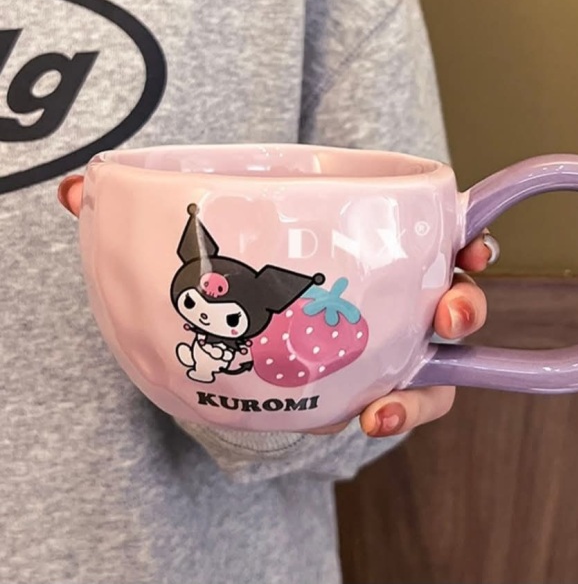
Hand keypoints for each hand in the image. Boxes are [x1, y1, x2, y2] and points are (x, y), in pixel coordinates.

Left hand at [58, 174, 496, 439]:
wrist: (231, 335)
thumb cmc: (237, 271)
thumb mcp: (205, 235)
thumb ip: (142, 213)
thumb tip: (76, 189)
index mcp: (369, 244)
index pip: (434, 236)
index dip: (466, 239)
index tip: (470, 242)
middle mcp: (390, 294)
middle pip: (451, 299)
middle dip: (464, 304)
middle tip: (450, 307)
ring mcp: (383, 347)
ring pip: (437, 365)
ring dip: (432, 380)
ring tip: (397, 397)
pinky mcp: (367, 391)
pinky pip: (400, 406)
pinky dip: (396, 414)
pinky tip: (369, 420)